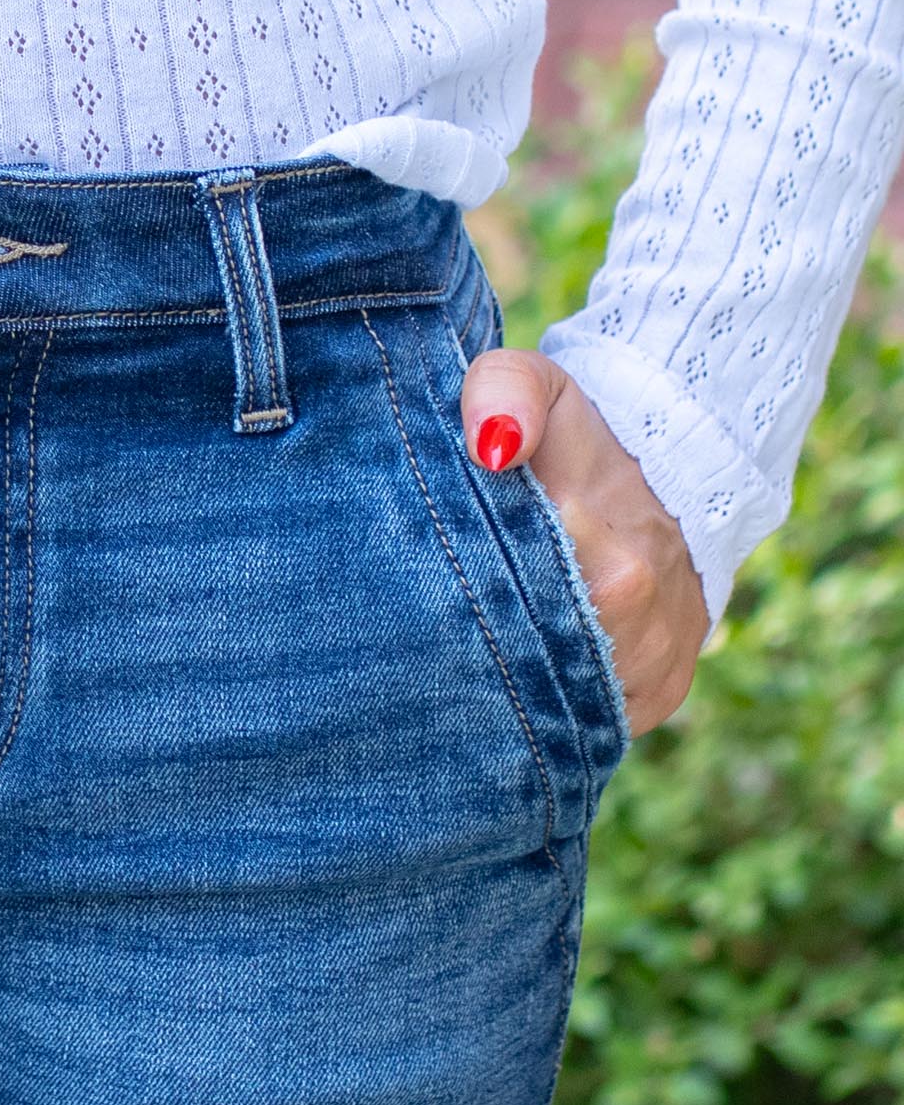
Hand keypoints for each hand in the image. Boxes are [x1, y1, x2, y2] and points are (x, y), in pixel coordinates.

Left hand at [461, 349, 709, 737]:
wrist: (682, 451)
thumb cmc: (579, 424)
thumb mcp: (532, 382)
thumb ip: (502, 394)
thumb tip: (493, 445)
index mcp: (609, 560)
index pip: (513, 624)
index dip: (462, 624)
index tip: (424, 612)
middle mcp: (640, 619)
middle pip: (531, 678)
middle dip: (479, 666)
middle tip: (433, 647)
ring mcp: (658, 661)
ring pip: (566, 707)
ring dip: (519, 692)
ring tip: (478, 661)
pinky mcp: (664, 692)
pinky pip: (599, 722)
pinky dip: (562, 708)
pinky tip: (528, 678)